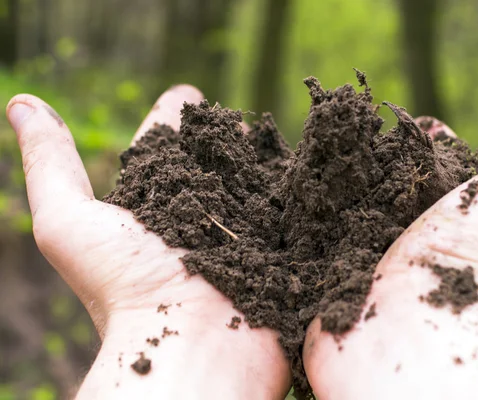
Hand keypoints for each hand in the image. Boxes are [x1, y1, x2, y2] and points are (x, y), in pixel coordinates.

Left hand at [6, 86, 290, 399]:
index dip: (173, 119)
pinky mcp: (282, 245)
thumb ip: (49, 164)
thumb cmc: (127, 290)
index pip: (163, 146)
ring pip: (254, 178)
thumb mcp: (70, 225)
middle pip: (211, 160)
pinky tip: (307, 164)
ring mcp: (243, 230)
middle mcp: (197, 214)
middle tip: (233, 116)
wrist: (194, 349)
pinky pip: (292, 204)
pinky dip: (297, 184)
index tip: (188, 96)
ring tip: (271, 132)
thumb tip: (22, 102)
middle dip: (221, 135)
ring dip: (261, 154)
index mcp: (151, 203)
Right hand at [303, 54, 477, 398]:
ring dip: (310, 177)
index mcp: (439, 212)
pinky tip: (262, 188)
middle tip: (327, 119)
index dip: (407, 131)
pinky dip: (280, 213)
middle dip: (349, 147)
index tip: (388, 109)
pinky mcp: (313, 275)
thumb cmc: (467, 270)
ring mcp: (351, 254)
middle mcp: (395, 232)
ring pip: (326, 202)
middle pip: (368, 176)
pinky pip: (292, 235)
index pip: (419, 159)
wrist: (412, 350)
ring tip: (291, 145)